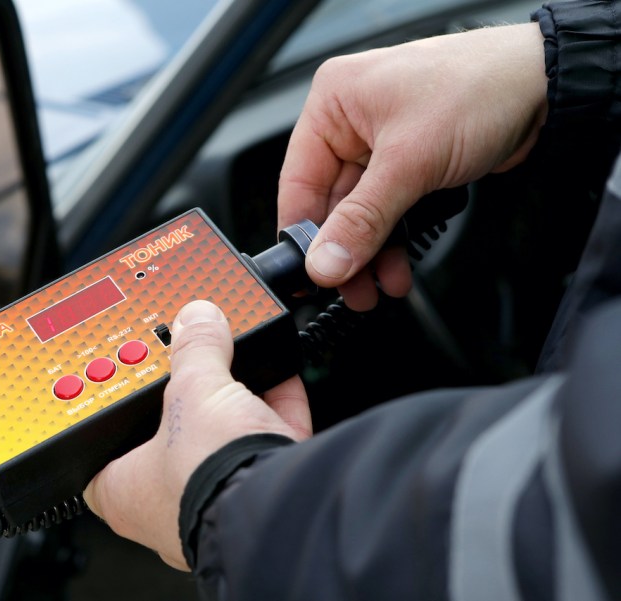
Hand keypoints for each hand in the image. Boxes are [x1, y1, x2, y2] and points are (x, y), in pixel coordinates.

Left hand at [83, 300, 311, 569]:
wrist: (278, 506)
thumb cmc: (207, 475)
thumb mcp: (192, 390)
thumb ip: (194, 349)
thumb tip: (196, 320)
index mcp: (124, 492)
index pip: (100, 448)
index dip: (108, 411)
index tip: (120, 379)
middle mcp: (168, 504)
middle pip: (170, 434)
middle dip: (184, 396)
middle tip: (187, 360)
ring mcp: (216, 500)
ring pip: (220, 437)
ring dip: (232, 400)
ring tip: (234, 357)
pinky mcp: (263, 492)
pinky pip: (266, 439)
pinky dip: (274, 405)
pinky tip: (278, 371)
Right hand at [278, 23, 547, 309]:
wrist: (545, 87)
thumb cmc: (480, 87)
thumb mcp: (410, 162)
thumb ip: (363, 220)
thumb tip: (326, 261)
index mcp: (332, 103)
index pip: (297, 180)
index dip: (303, 233)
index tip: (311, 273)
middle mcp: (350, 121)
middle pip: (330, 203)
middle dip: (346, 251)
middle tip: (351, 289)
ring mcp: (379, 142)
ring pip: (360, 212)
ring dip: (372, 252)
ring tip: (380, 286)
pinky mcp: (408, 161)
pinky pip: (387, 209)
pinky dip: (393, 239)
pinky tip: (399, 266)